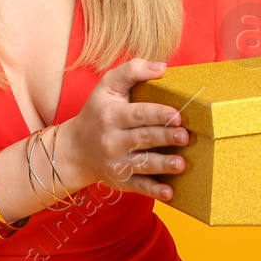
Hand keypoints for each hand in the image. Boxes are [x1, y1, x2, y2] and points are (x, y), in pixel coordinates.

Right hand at [57, 58, 189, 200]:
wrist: (75, 149)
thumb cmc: (98, 112)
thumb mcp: (107, 86)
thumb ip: (132, 71)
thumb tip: (162, 67)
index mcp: (111, 115)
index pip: (137, 114)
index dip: (158, 114)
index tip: (177, 115)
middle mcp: (113, 140)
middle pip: (143, 138)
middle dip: (165, 138)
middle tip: (185, 137)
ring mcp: (117, 162)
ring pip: (143, 164)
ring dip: (163, 165)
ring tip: (181, 164)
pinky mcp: (122, 181)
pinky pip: (139, 187)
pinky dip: (154, 191)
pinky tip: (170, 192)